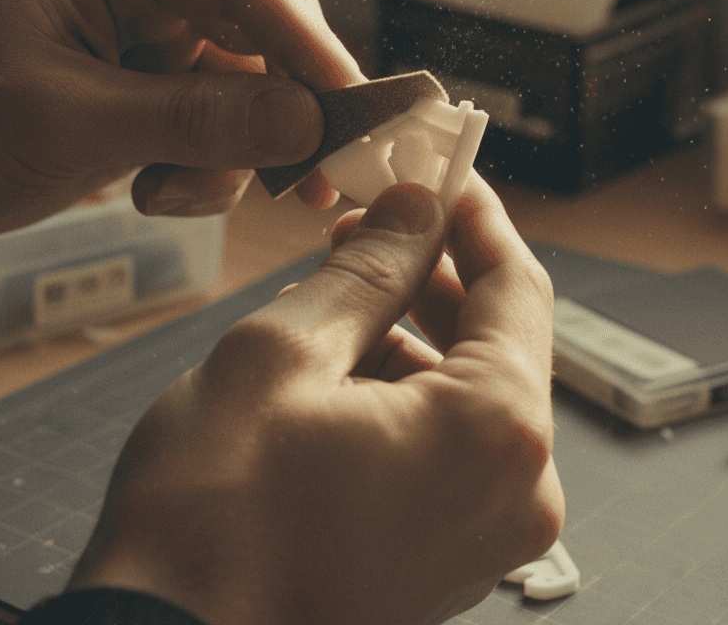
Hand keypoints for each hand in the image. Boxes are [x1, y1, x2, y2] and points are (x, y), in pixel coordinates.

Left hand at [0, 0, 364, 243]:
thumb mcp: (67, 123)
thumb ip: (195, 120)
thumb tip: (307, 123)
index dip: (308, 43)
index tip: (353, 107)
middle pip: (263, 30)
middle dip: (288, 104)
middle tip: (312, 175)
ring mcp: (149, 40)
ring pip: (249, 87)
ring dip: (236, 150)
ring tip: (175, 194)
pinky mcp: (148, 91)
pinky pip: (217, 125)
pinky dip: (206, 170)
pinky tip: (154, 193)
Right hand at [68, 177, 564, 624]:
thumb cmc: (210, 521)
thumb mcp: (286, 351)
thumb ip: (368, 268)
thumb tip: (412, 210)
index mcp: (494, 432)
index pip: (517, 284)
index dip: (475, 216)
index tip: (441, 172)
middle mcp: (514, 491)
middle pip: (494, 337)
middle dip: (432, 268)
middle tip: (373, 215)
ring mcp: (482, 533)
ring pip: (465, 389)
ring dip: (408, 326)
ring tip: (335, 281)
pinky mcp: (442, 554)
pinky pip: (444, 442)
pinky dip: (401, 388)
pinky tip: (337, 356)